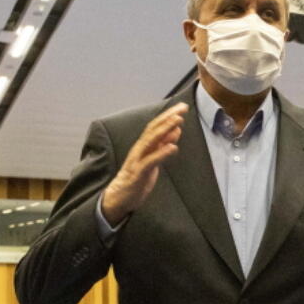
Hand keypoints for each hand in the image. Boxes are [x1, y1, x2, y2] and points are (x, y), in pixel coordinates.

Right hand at [100, 102, 187, 224]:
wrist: (120, 197)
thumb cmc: (137, 178)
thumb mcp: (154, 160)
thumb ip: (163, 146)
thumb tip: (176, 130)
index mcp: (143, 145)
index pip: (156, 126)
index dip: (168, 115)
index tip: (182, 107)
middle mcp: (139, 149)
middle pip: (154, 128)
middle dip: (168, 117)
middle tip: (183, 108)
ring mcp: (138, 160)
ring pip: (151, 140)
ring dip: (165, 129)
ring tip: (178, 121)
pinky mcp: (138, 173)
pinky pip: (151, 161)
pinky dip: (162, 153)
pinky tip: (173, 147)